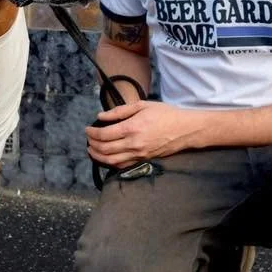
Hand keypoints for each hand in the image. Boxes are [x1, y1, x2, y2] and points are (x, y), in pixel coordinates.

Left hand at [85, 100, 203, 166]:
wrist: (185, 130)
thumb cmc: (165, 114)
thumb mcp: (142, 106)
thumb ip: (119, 111)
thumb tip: (101, 116)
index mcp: (132, 127)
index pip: (104, 134)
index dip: (92, 133)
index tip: (87, 129)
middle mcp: (133, 144)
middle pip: (105, 149)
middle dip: (92, 144)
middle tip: (88, 139)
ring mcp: (139, 155)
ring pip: (111, 161)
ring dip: (98, 156)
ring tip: (91, 150)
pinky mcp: (143, 161)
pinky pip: (122, 166)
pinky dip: (110, 163)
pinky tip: (106, 158)